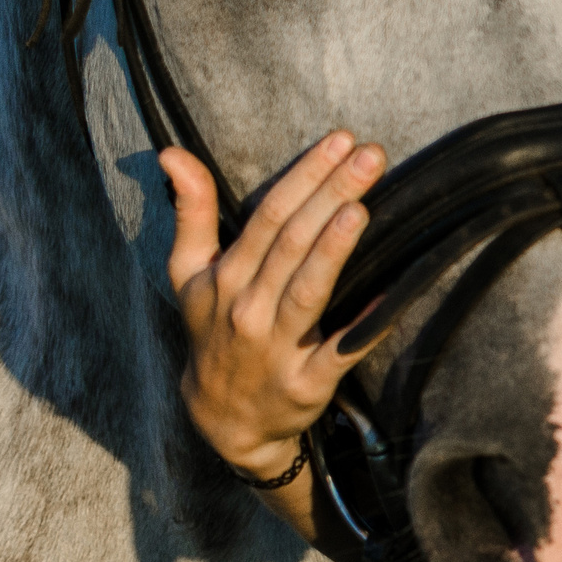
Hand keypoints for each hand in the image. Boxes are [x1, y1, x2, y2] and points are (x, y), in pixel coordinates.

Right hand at [163, 133, 385, 482]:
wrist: (222, 421)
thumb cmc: (212, 332)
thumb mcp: (187, 274)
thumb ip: (190, 213)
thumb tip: (170, 153)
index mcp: (226, 278)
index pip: (268, 215)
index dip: (305, 175)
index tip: (341, 140)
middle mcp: (248, 309)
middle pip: (293, 242)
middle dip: (332, 194)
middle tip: (372, 155)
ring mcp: (276, 349)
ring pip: (308, 290)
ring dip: (334, 248)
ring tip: (361, 207)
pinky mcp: (305, 384)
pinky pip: (338, 352)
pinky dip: (363, 327)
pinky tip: (391, 296)